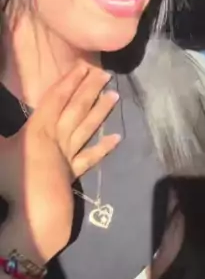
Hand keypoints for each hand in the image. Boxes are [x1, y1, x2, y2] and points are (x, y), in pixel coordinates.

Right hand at [0, 63, 119, 261]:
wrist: (34, 213)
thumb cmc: (12, 179)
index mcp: (38, 128)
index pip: (57, 98)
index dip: (69, 80)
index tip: (83, 65)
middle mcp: (57, 137)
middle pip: (76, 108)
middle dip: (89, 89)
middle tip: (105, 73)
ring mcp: (68, 156)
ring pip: (87, 128)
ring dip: (100, 111)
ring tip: (115, 95)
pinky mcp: (73, 174)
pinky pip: (90, 158)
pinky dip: (103, 148)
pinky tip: (117, 138)